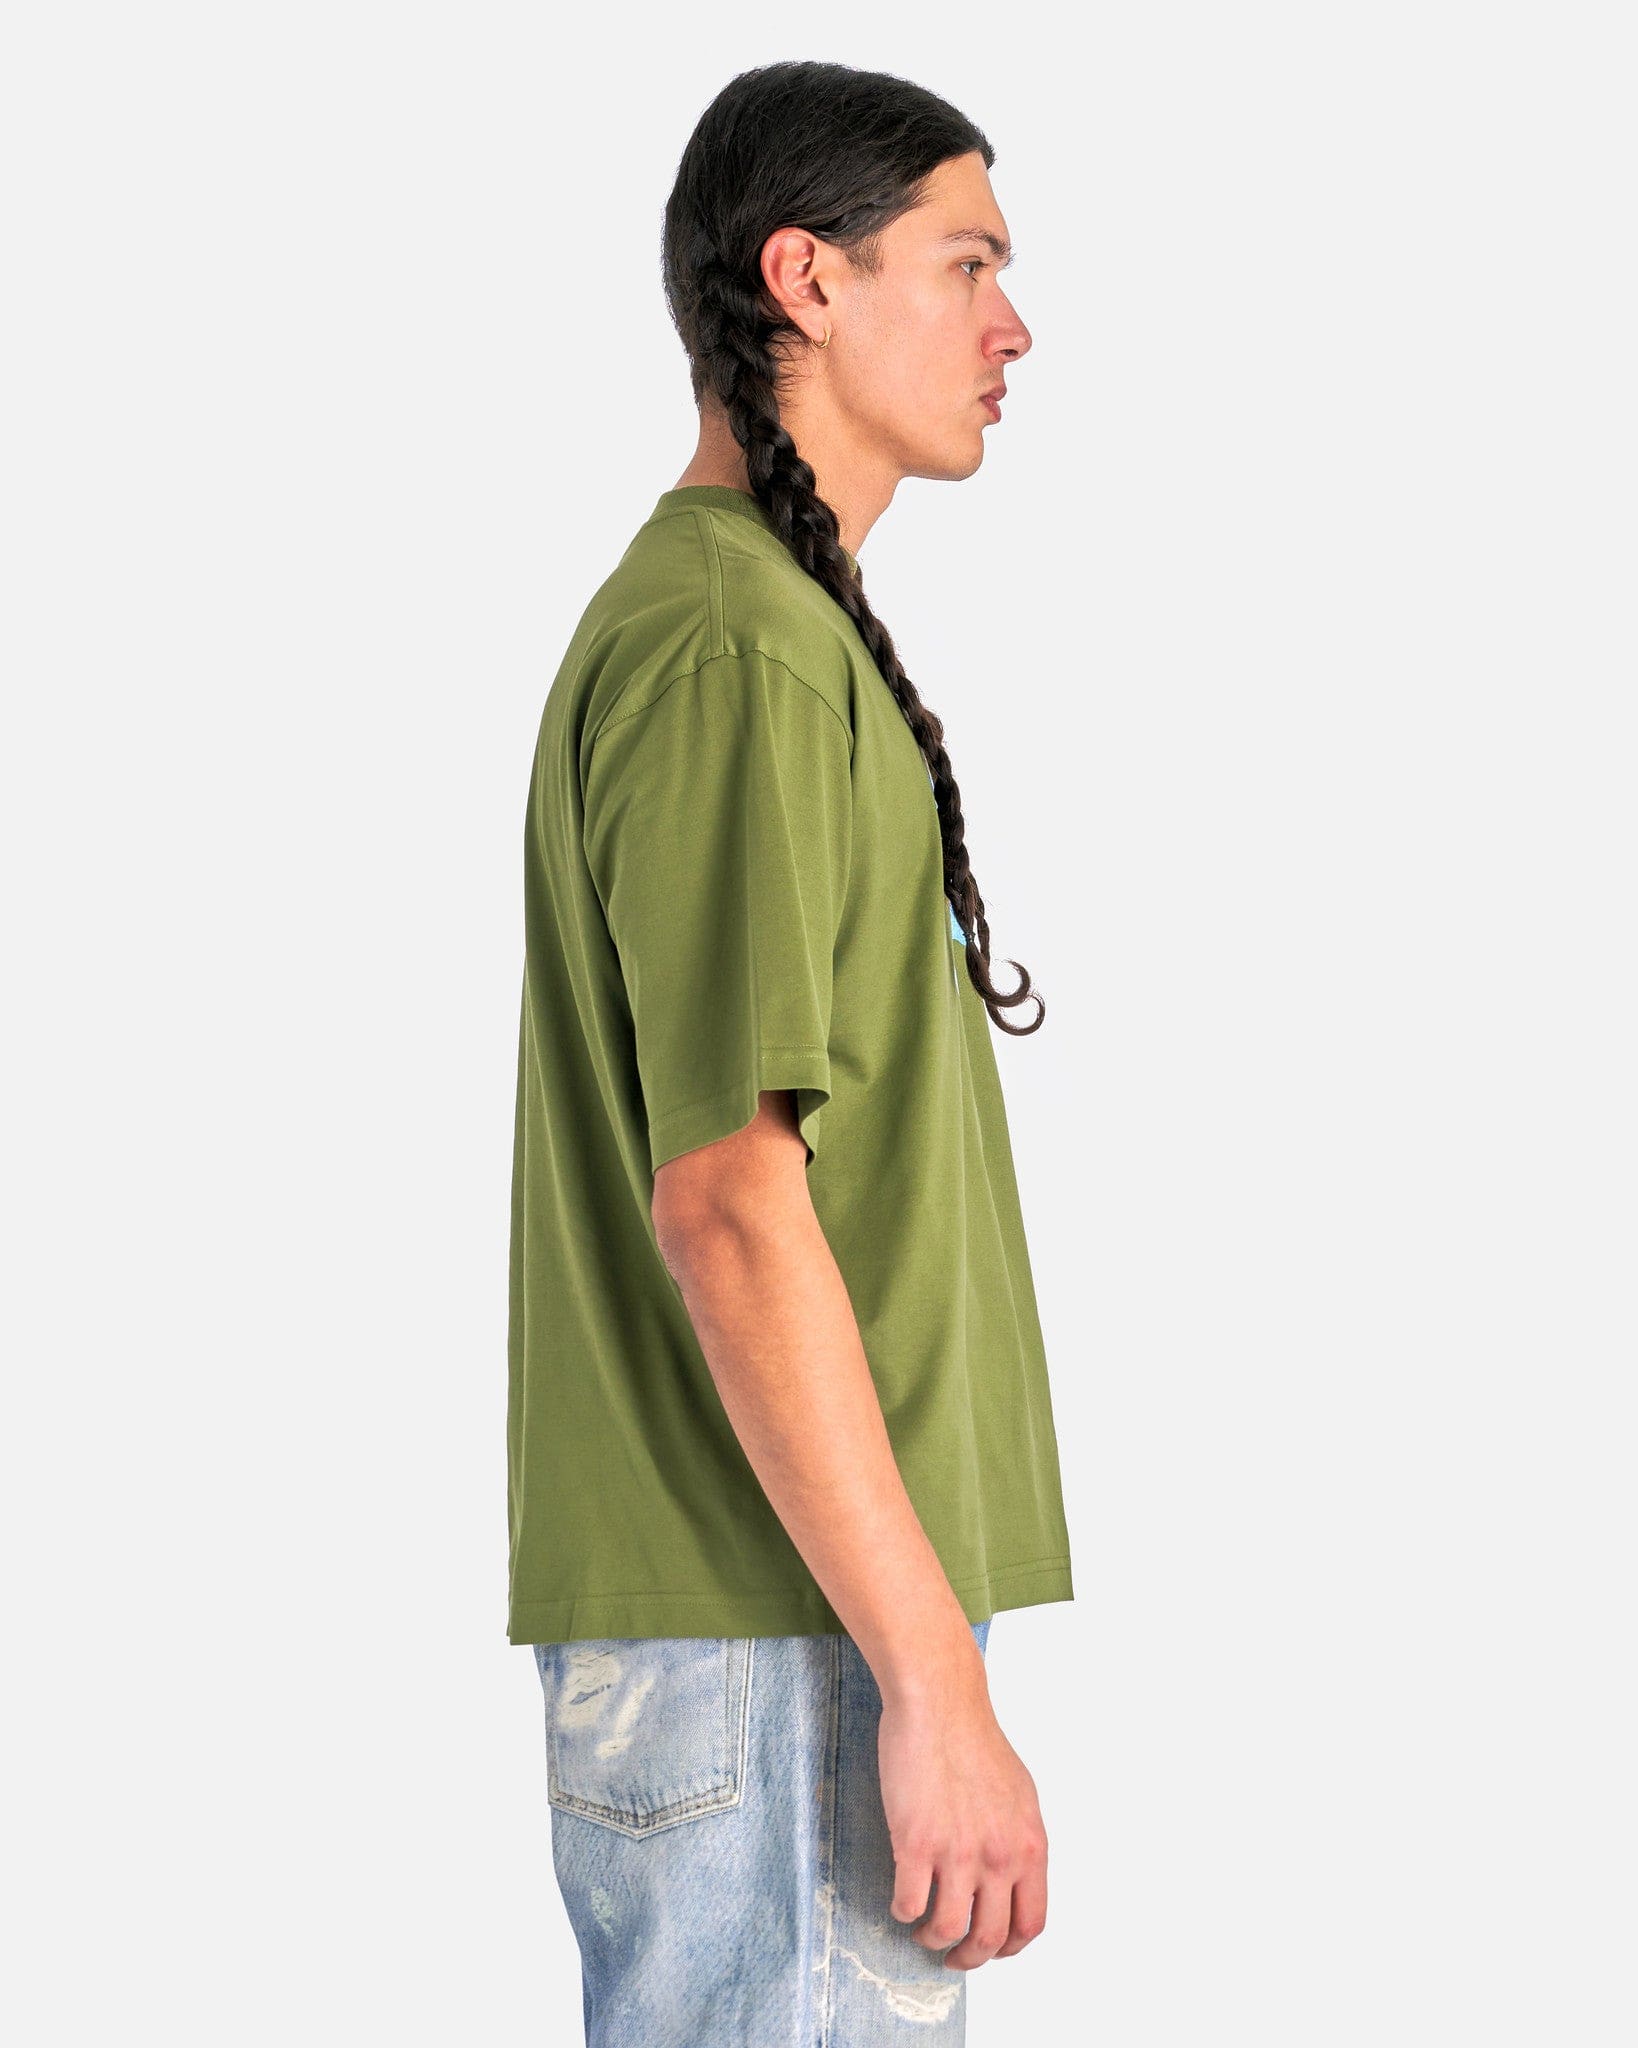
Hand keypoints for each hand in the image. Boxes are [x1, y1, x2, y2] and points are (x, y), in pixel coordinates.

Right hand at [877, 1678, 1049, 1969]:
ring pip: (948, 1930)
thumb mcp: (1019, 1795)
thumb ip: (1017, 1841)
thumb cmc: (973, 1740)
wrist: (939, 1704)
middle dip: (969, 1957)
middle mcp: (999, 1856)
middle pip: (990, 1937)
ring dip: (933, 1939)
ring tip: (923, 1929)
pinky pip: (909, 1903)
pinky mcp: (916, 1843)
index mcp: (1029, 1845)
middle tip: (952, 1955)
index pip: (1031, 1923)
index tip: (991, 1947)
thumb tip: (1010, 1879)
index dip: (1009, 1947)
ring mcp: (957, 1852)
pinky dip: (904, 1912)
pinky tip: (902, 1900)